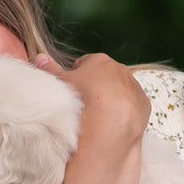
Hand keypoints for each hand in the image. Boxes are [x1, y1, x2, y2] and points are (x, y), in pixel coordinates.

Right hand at [35, 51, 149, 140]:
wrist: (110, 127)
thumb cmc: (81, 102)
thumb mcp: (59, 84)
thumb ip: (49, 69)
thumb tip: (39, 57)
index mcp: (99, 61)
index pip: (85, 64)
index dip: (77, 76)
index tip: (72, 90)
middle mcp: (120, 70)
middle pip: (105, 76)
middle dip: (96, 86)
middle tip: (84, 104)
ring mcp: (134, 86)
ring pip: (121, 90)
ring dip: (112, 99)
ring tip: (99, 116)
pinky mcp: (144, 104)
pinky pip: (133, 105)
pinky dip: (125, 111)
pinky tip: (114, 122)